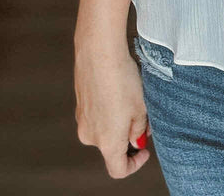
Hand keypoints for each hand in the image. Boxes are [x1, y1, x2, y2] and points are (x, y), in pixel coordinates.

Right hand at [75, 41, 152, 178]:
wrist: (99, 53)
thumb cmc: (122, 80)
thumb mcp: (141, 107)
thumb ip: (139, 129)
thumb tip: (136, 139)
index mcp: (108, 142)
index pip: (118, 170)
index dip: (134, 165)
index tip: (144, 150)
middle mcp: (90, 136)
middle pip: (111, 147)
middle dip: (128, 136)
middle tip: (144, 117)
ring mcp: (82, 120)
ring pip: (104, 129)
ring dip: (118, 122)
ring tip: (132, 98)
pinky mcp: (79, 104)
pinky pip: (96, 115)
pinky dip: (108, 109)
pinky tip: (117, 89)